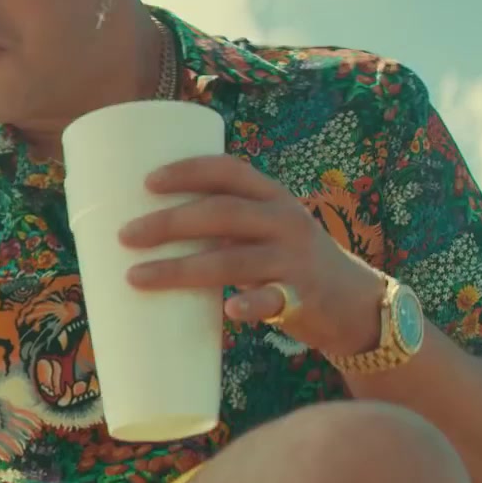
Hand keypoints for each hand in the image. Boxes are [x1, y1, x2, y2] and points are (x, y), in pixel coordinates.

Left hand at [120, 155, 384, 356]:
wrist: (355, 303)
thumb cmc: (291, 264)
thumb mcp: (268, 231)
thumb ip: (225, 227)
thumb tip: (150, 233)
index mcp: (273, 198)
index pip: (229, 170)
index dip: (188, 171)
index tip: (147, 182)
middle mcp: (285, 222)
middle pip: (221, 213)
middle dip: (168, 223)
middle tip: (125, 236)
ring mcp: (295, 260)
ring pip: (233, 260)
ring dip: (181, 269)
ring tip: (137, 277)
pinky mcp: (302, 298)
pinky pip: (272, 300)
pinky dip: (250, 305)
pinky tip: (229, 312)